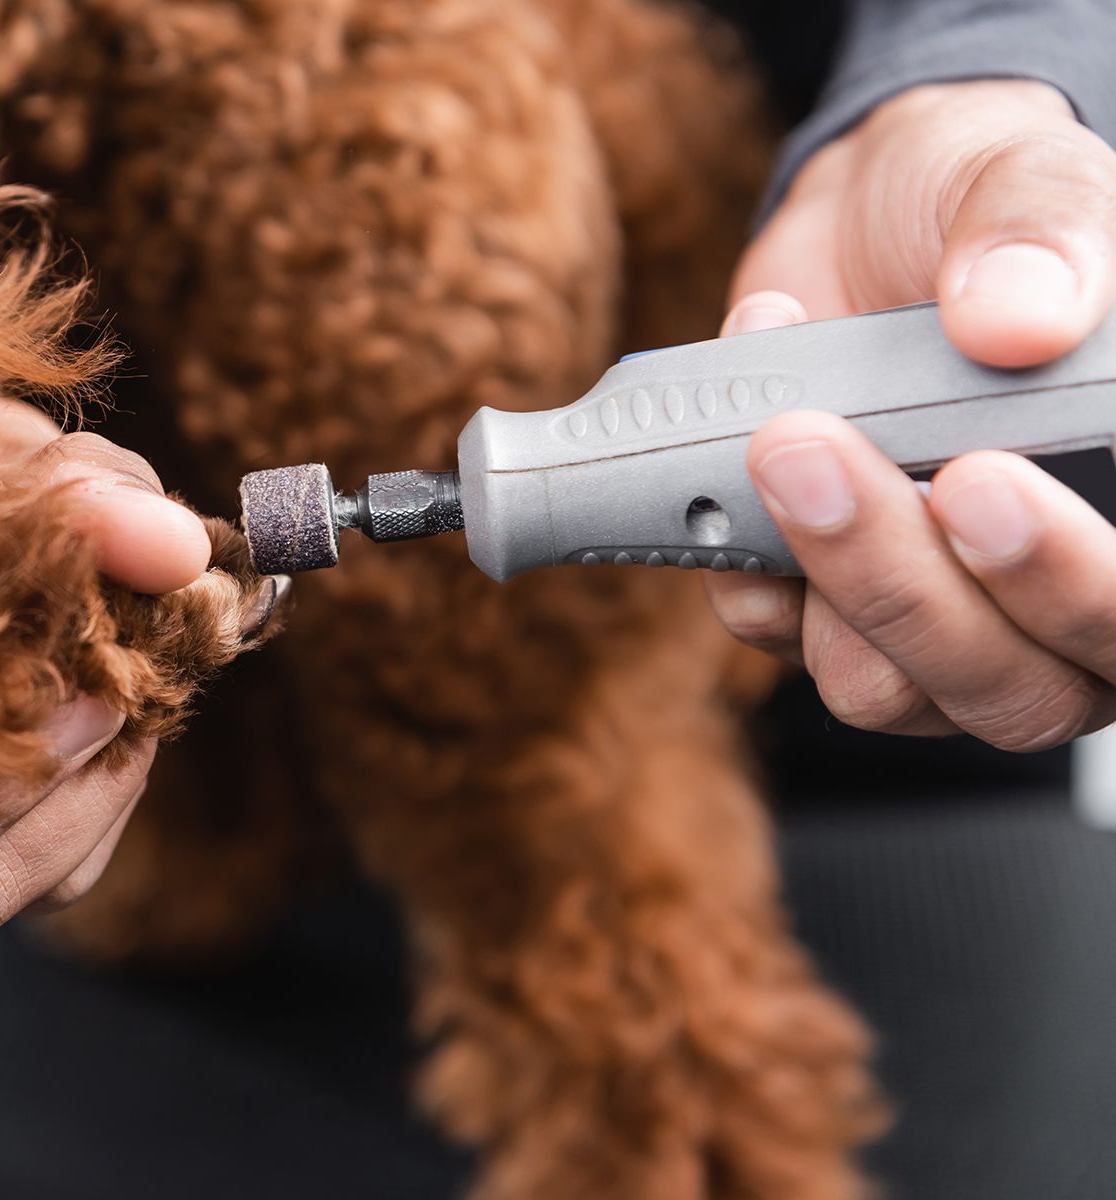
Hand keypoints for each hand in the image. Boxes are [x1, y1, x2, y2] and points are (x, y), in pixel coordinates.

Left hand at [709, 80, 1115, 750]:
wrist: (870, 221)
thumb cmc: (986, 215)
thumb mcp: (1030, 176)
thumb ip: (1050, 236)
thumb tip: (1020, 316)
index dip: (1071, 584)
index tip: (979, 483)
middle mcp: (1054, 606)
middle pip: (1012, 689)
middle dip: (906, 580)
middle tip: (822, 453)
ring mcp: (936, 620)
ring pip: (884, 687)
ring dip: (822, 573)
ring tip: (780, 438)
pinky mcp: (820, 606)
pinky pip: (777, 637)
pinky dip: (745, 554)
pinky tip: (746, 434)